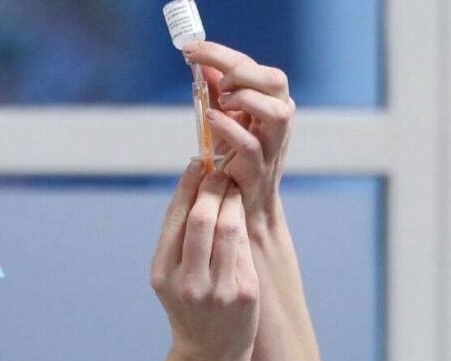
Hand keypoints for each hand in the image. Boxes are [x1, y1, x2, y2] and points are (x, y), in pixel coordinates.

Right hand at [151, 162, 259, 360]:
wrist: (210, 352)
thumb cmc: (189, 306)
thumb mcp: (171, 277)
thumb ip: (178, 239)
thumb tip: (192, 184)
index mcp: (163, 273)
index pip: (175, 218)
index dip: (188, 186)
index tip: (198, 164)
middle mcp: (187, 282)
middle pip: (202, 218)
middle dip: (213, 188)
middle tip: (220, 172)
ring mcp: (218, 289)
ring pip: (229, 228)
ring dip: (233, 201)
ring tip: (233, 189)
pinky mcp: (244, 293)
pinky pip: (245, 248)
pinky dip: (244, 226)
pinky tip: (242, 214)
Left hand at [183, 41, 294, 232]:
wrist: (241, 204)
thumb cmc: (234, 159)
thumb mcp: (225, 119)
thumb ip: (217, 93)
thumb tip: (202, 64)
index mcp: (269, 101)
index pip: (251, 66)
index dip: (220, 54)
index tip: (190, 49)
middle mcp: (277, 119)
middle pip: (275, 80)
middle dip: (242, 72)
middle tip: (216, 81)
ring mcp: (272, 144)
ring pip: (277, 110)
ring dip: (245, 99)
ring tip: (220, 102)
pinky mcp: (259, 168)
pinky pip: (250, 144)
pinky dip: (230, 128)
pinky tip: (210, 120)